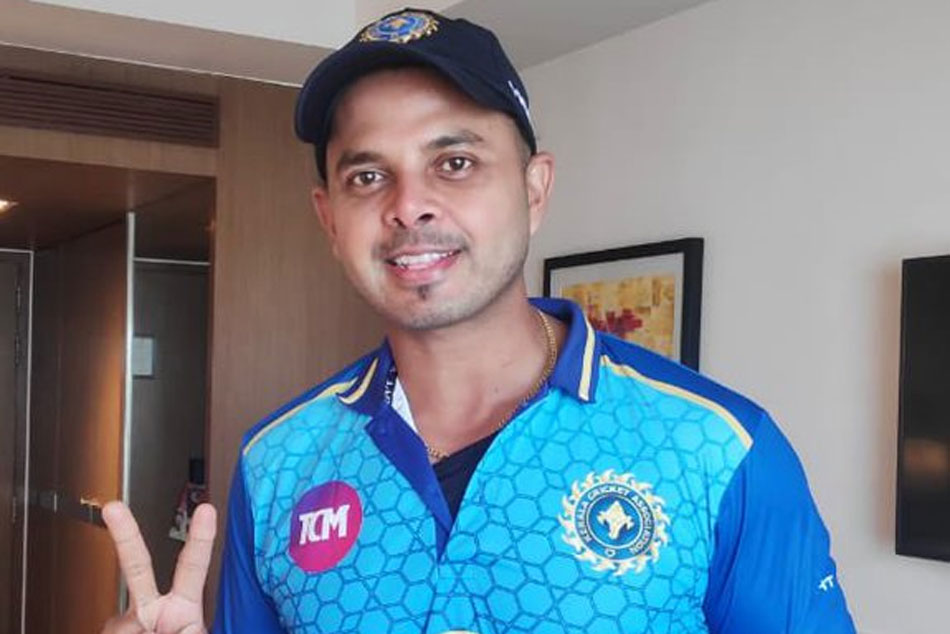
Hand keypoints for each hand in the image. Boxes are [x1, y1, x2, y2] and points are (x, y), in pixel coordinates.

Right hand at [101, 501, 216, 633]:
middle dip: (126, 536)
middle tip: (114, 509)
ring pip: (117, 625)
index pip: (192, 570)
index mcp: (182, 612)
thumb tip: (146, 623)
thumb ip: (183, 629)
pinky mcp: (107, 632)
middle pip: (137, 568)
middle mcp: (150, 613)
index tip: (207, 509)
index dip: (200, 540)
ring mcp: (123, 626)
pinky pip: (109, 632)